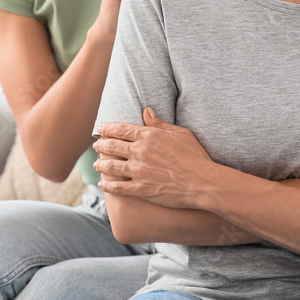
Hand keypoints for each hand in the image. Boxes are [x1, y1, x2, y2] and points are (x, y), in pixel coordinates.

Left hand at [93, 107, 212, 208]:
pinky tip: (102, 184)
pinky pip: (118, 187)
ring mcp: (139, 171)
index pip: (121, 129)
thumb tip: (146, 110)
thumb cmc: (195, 156)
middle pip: (113, 146)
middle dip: (101, 145)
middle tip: (96, 145)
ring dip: (101, 164)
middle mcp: (140, 152)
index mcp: (149, 136)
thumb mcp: (180, 133)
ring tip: (96, 164)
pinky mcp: (141, 189)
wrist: (203, 182)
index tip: (101, 129)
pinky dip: (108, 185)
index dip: (108, 128)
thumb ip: (159, 123)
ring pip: (112, 166)